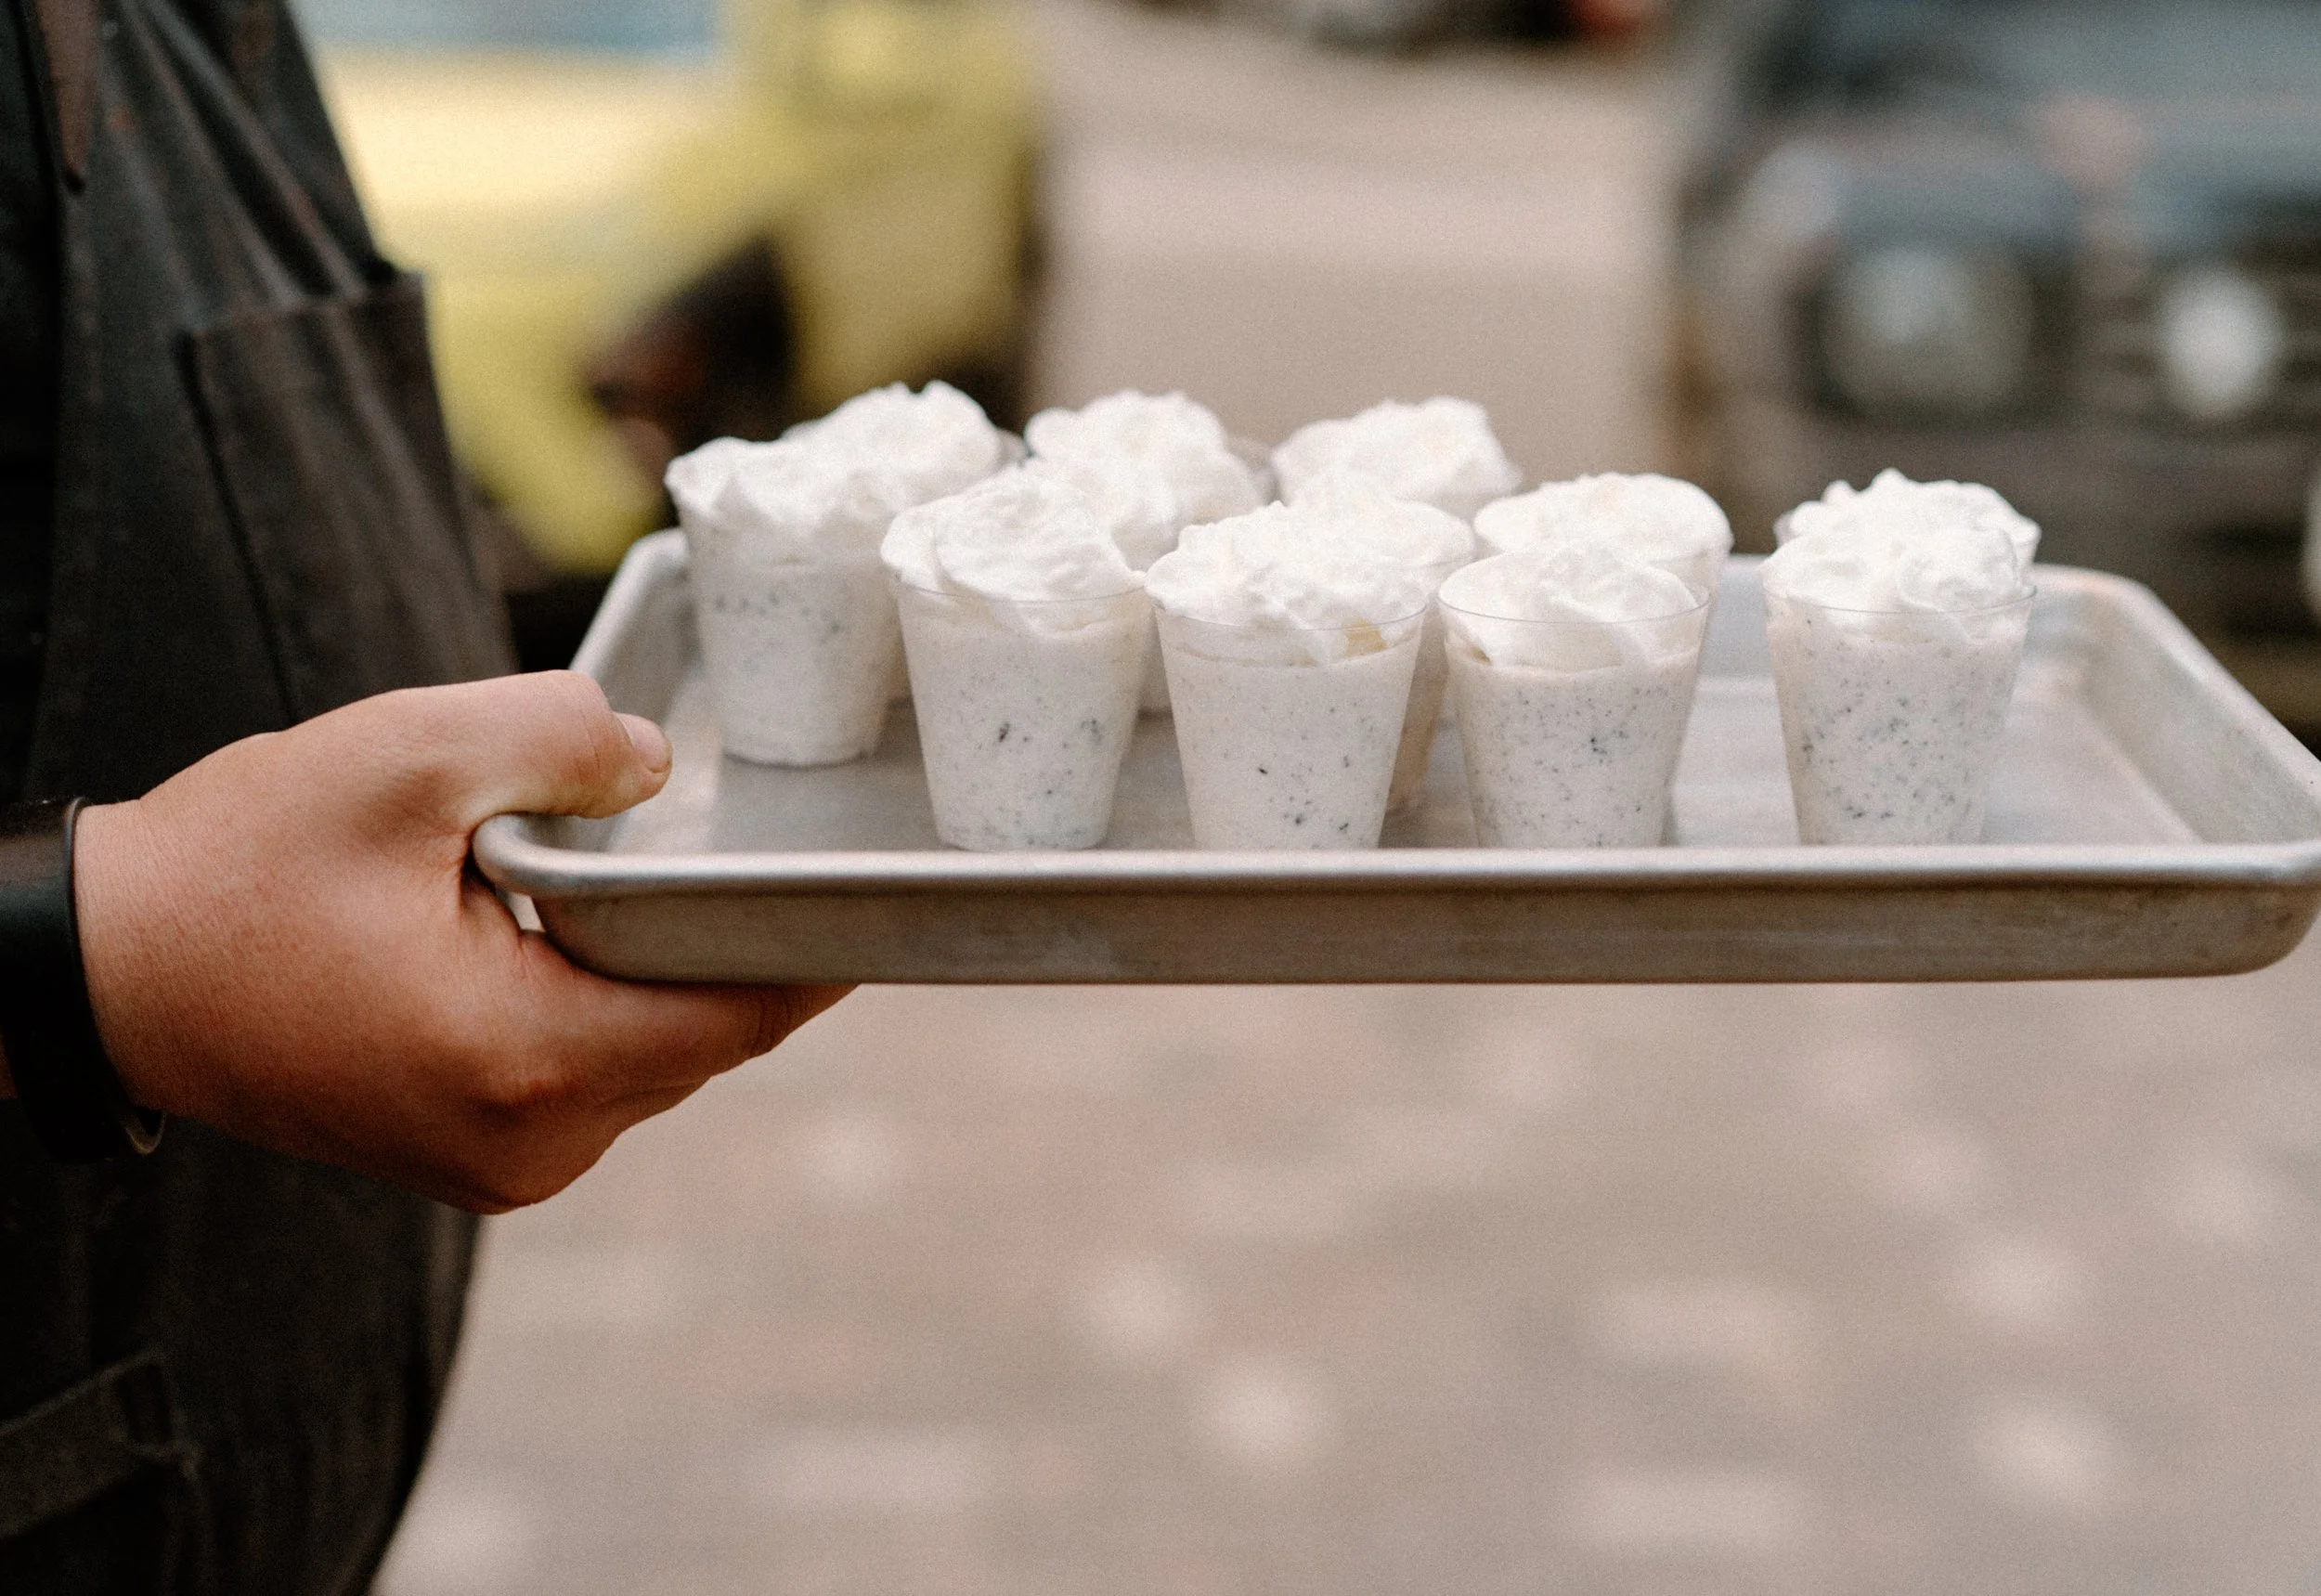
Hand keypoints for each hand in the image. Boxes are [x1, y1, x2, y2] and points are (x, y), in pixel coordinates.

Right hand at [62, 672, 847, 1211]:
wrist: (103, 969)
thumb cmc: (237, 869)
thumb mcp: (406, 758)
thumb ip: (561, 739)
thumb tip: (661, 765)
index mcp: (525, 1063)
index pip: (737, 1018)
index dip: (814, 950)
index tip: (869, 888)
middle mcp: (529, 1145)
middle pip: (701, 1038)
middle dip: (724, 942)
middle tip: (745, 840)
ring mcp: (499, 1166)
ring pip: (650, 1058)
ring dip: (655, 970)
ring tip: (629, 874)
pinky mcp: (473, 1156)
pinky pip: (591, 1075)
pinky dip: (603, 1003)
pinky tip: (568, 929)